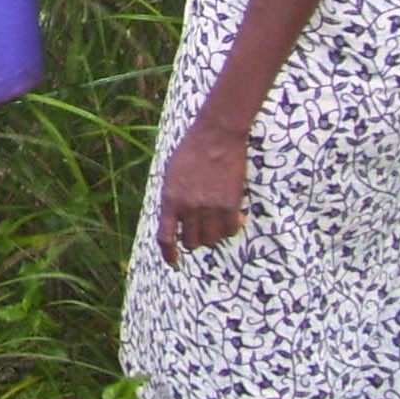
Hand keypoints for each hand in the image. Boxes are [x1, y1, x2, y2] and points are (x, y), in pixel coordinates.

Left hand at [155, 118, 246, 264]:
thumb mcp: (171, 173)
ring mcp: (210, 208)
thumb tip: (176, 221)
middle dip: (195, 239)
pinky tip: (233, 216)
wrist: (216, 135)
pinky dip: (231, 227)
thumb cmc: (191, 151)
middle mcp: (188, 207)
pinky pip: (230, 230)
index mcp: (169, 198)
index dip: (169, 253)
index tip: (173, 263)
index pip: (166, 236)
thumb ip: (173, 198)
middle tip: (201, 227)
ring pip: (212, 239)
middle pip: (192, 242)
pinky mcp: (230, 205)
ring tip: (216, 219)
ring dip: (214, 234)